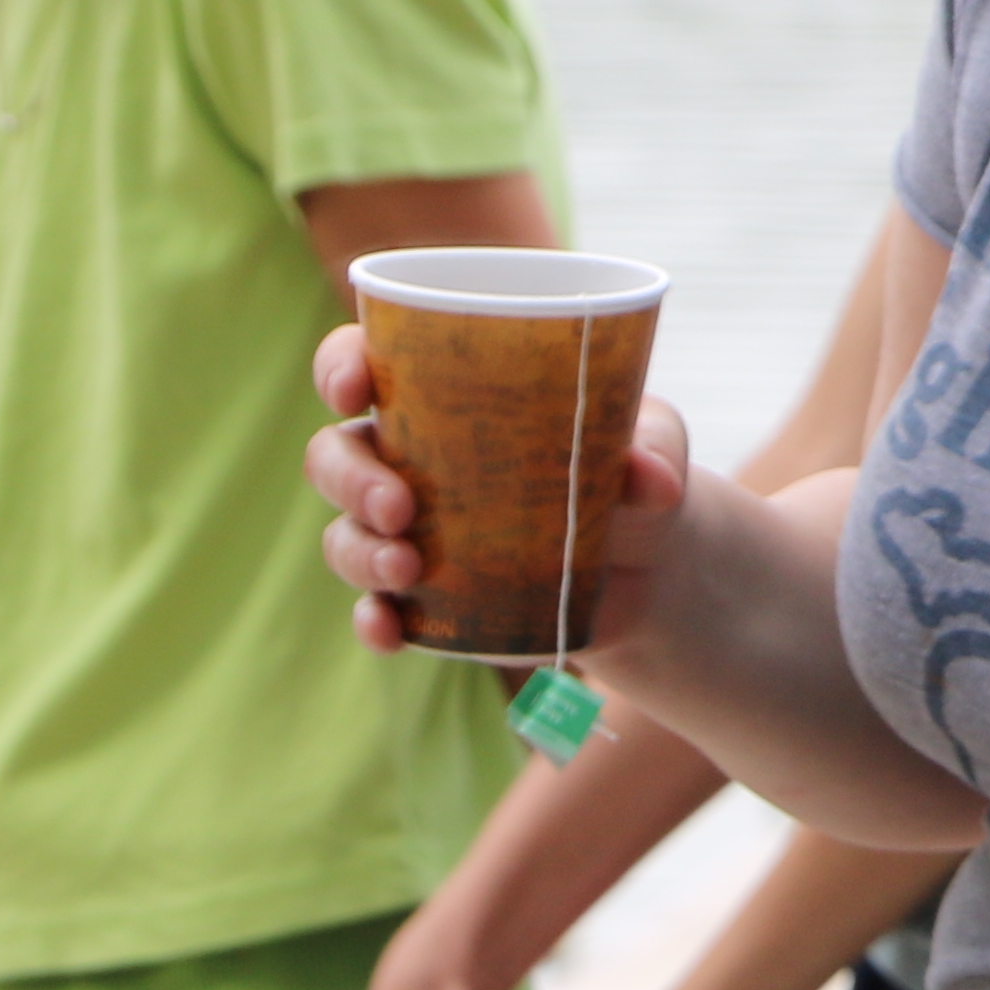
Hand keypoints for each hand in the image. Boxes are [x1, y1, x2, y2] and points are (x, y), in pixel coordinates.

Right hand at [311, 326, 689, 657]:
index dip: (340, 366)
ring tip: (407, 571)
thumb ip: (652, 448)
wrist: (651, 568)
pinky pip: (376, 609)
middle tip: (399, 507)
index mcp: (443, 393)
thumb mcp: (652, 443)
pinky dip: (374, 620)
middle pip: (337, 454)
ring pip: (346, 534)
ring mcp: (411, 532)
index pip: (364, 360)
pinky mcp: (428, 598)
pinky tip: (391, 630)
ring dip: (360, 553)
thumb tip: (652, 479)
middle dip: (351, 479)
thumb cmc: (632, 470)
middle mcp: (410, 457)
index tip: (353, 387)